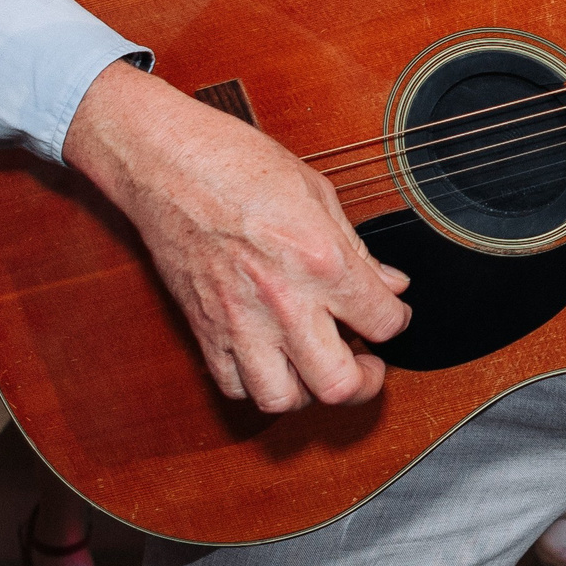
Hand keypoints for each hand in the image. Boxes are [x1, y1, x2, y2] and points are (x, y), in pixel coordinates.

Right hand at [63, 61, 409, 413]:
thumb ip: (357, 250)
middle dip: (364, 381)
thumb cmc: (239, 165)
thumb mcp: (318, 194)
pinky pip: (235, 386)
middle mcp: (283, 301)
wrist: (168, 165)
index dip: (397, 322)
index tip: (391, 315)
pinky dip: (259, 384)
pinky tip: (273, 358)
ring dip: (309, 391)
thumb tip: (390, 284)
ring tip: (318, 365)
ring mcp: (239, 322)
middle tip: (367, 364)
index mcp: (321, 260)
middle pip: (337, 384)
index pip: (383, 321)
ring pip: (283, 400)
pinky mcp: (204, 330)